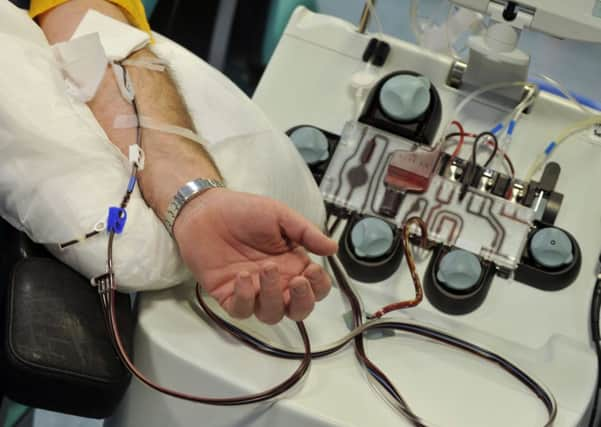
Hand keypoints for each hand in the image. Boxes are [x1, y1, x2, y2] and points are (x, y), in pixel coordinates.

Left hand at [174, 189, 337, 323]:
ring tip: (264, 268)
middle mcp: (276, 283)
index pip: (316, 289)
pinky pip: (242, 311)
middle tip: (296, 279)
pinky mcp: (229, 296)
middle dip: (302, 300)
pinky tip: (242, 276)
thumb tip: (333, 248)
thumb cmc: (244, 211)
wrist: (205, 210)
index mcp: (293, 265)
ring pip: (272, 314)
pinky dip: (245, 298)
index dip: (318, 287)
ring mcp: (253, 292)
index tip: (311, 269)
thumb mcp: (280, 215)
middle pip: (298, 311)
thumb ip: (306, 233)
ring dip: (273, 295)